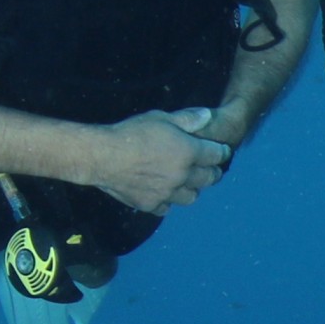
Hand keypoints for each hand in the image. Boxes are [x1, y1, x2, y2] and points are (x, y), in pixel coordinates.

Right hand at [92, 108, 233, 213]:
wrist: (102, 157)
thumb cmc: (131, 133)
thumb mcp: (160, 118)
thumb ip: (187, 119)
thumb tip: (207, 116)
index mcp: (189, 152)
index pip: (216, 155)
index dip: (221, 152)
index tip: (222, 151)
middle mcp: (182, 175)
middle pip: (208, 179)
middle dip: (212, 173)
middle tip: (211, 169)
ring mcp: (168, 193)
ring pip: (191, 196)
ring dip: (192, 189)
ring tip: (186, 183)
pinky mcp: (151, 204)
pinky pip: (167, 207)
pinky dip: (167, 201)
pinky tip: (162, 194)